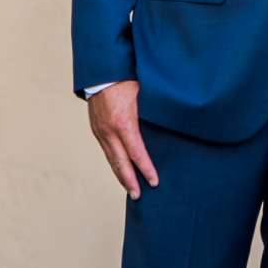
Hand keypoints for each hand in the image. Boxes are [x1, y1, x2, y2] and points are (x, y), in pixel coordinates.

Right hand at [88, 80, 157, 197]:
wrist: (101, 71)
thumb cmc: (126, 79)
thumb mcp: (144, 94)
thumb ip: (153, 113)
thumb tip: (171, 124)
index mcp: (123, 123)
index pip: (136, 153)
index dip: (146, 169)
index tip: (154, 181)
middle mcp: (109, 131)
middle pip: (120, 163)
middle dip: (130, 181)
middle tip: (138, 196)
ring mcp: (100, 131)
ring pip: (111, 159)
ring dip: (120, 175)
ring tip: (130, 188)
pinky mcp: (96, 128)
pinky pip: (106, 150)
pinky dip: (114, 162)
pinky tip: (120, 169)